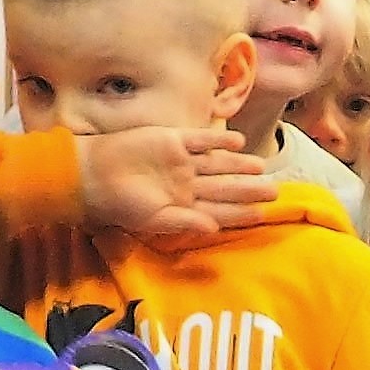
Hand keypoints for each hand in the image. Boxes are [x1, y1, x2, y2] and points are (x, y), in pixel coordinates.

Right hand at [76, 125, 274, 247]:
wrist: (94, 173)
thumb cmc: (120, 203)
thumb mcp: (152, 219)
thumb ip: (184, 222)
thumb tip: (213, 229)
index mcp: (184, 206)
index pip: (219, 210)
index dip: (241, 213)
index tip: (263, 215)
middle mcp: (187, 184)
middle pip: (224, 185)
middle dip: (249, 188)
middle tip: (275, 190)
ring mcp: (181, 161)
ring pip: (218, 163)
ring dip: (240, 164)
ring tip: (262, 166)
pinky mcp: (172, 140)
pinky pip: (201, 140)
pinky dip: (219, 140)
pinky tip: (238, 141)